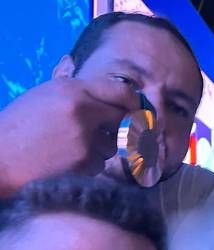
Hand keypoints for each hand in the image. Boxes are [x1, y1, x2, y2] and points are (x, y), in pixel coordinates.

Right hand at [0, 76, 139, 192]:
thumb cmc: (17, 127)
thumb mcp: (40, 95)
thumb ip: (65, 84)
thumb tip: (71, 61)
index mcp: (71, 89)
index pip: (120, 92)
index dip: (134, 103)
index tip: (137, 110)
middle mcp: (82, 110)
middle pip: (123, 119)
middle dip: (121, 127)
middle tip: (110, 133)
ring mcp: (84, 137)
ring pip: (112, 145)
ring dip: (100, 149)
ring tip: (71, 148)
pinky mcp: (83, 161)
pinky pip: (100, 164)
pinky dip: (88, 166)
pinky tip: (66, 163)